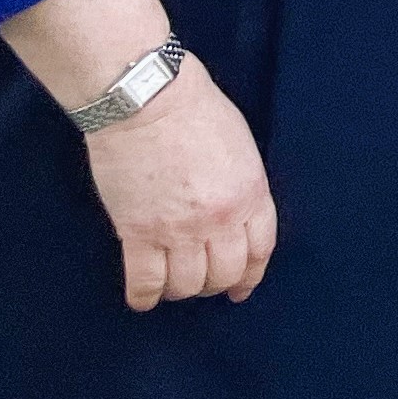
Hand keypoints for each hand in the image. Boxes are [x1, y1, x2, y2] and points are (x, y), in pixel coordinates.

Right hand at [0, 0, 272, 310]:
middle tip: (202, 283)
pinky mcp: (138, 232)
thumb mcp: (240, 145)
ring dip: (181, 291)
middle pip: (224, 273)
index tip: (241, 287)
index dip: (250, 274)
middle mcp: (220, 219)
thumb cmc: (195, 109)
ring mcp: (179, 230)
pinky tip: (143, 298)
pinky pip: (145, 281)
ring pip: (187, 284)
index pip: (260, 249)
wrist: (147, 100)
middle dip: (215, 284)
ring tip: (172, 285)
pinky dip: (145, 297)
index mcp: (250, 193)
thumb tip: (236, 211)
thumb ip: (242, 184)